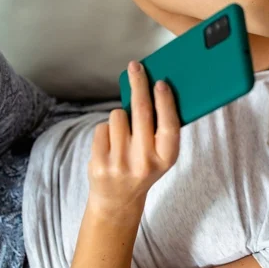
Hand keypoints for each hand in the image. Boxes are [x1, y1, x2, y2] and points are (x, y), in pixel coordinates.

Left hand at [88, 61, 179, 210]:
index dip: (165, 102)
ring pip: (118, 116)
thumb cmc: (144, 168)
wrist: (118, 200)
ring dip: (120, 117)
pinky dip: (106, 130)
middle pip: (140, 112)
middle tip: (135, 67)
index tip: (160, 82)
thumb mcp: (161, 155)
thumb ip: (162, 129)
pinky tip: (111, 144)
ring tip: (124, 134)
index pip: (168, 124)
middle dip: (138, 84)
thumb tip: (158, 90)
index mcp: (166, 158)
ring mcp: (120, 163)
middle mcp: (145, 161)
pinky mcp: (99, 163)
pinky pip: (102, 128)